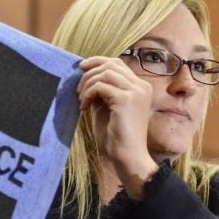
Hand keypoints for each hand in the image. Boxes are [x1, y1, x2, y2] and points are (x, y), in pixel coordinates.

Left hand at [78, 56, 158, 197]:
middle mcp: (141, 86)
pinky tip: (84, 107)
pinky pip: (100, 87)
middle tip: (77, 87)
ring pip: (105, 73)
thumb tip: (87, 76)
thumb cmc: (117, 136)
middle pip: (111, 64)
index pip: (118, 63)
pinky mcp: (126, 100)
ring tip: (81, 100)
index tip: (82, 68)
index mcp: (141, 87)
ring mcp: (135, 92)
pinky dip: (88, 94)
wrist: (127, 156)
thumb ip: (103, 91)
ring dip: (87, 84)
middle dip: (90, 72)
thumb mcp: (109, 108)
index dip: (98, 61)